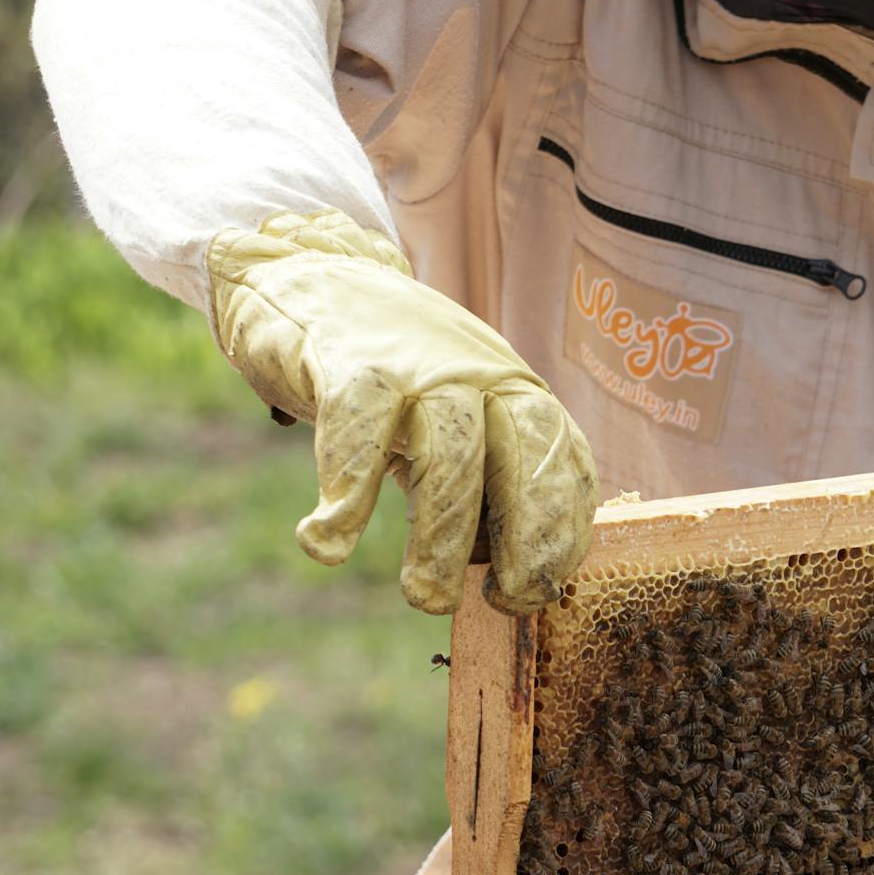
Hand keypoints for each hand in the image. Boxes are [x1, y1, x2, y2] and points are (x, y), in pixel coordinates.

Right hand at [207, 208, 597, 613]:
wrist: (309, 271)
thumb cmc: (392, 371)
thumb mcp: (454, 416)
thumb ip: (478, 476)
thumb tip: (494, 563)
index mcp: (516, 392)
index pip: (564, 462)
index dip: (562, 529)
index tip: (545, 587)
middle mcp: (481, 374)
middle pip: (522, 457)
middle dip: (526, 536)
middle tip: (507, 603)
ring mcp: (419, 364)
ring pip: (448, 452)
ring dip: (440, 532)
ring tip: (425, 597)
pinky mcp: (351, 359)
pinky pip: (359, 428)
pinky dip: (347, 490)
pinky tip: (326, 543)